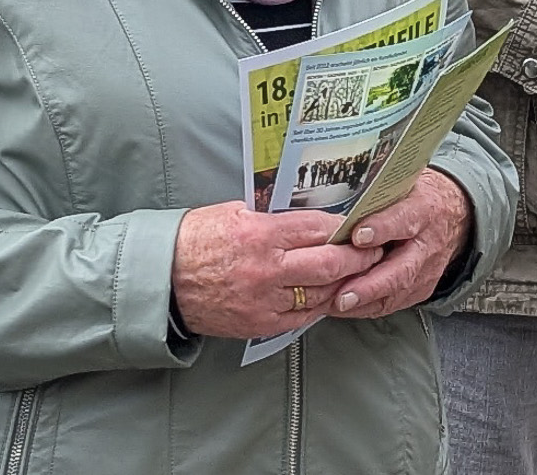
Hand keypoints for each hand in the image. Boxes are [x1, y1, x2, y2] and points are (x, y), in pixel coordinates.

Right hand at [172, 202, 381, 339]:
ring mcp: (264, 300)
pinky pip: (303, 316)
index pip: (317, 228)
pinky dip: (320, 305)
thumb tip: (308, 216)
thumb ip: (272, 216)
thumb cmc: (195, 240)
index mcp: (260, 234)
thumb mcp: (233, 212)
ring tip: (358, 273)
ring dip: (344, 283)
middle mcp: (266, 269)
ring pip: (321, 293)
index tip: (358, 225)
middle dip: (358, 257)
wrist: (163, 281)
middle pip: (329, 264)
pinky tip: (330, 295)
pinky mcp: (260, 323)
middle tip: (373, 250)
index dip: (343, 227)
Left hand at [326, 170, 472, 319]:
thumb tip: (343, 177)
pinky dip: (367, 307)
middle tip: (344, 294)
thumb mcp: (403, 182)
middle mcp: (427, 244)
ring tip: (337, 305)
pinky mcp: (421, 288)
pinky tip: (343, 308)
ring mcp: (426, 270)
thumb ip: (379, 188)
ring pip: (397, 291)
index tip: (358, 236)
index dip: (381, 228)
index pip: (403, 219)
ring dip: (366, 300)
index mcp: (423, 209)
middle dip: (372, 284)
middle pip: (402, 269)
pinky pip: (393, 303)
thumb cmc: (418, 196)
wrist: (454, 214)